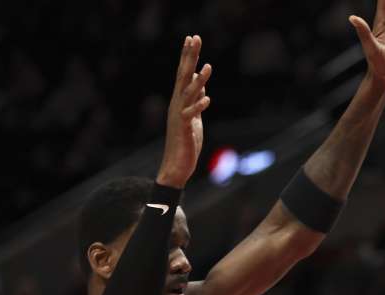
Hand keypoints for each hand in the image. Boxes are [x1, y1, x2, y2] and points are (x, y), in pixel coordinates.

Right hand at [157, 35, 212, 187]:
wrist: (176, 167)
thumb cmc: (185, 142)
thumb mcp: (194, 116)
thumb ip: (196, 97)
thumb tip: (201, 80)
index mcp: (180, 101)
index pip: (183, 73)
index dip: (187, 55)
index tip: (191, 38)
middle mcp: (177, 105)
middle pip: (184, 76)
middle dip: (189, 57)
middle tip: (194, 38)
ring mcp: (179, 116)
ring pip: (189, 94)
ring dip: (199, 80)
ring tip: (208, 67)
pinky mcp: (184, 129)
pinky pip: (191, 116)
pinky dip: (198, 107)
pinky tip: (207, 99)